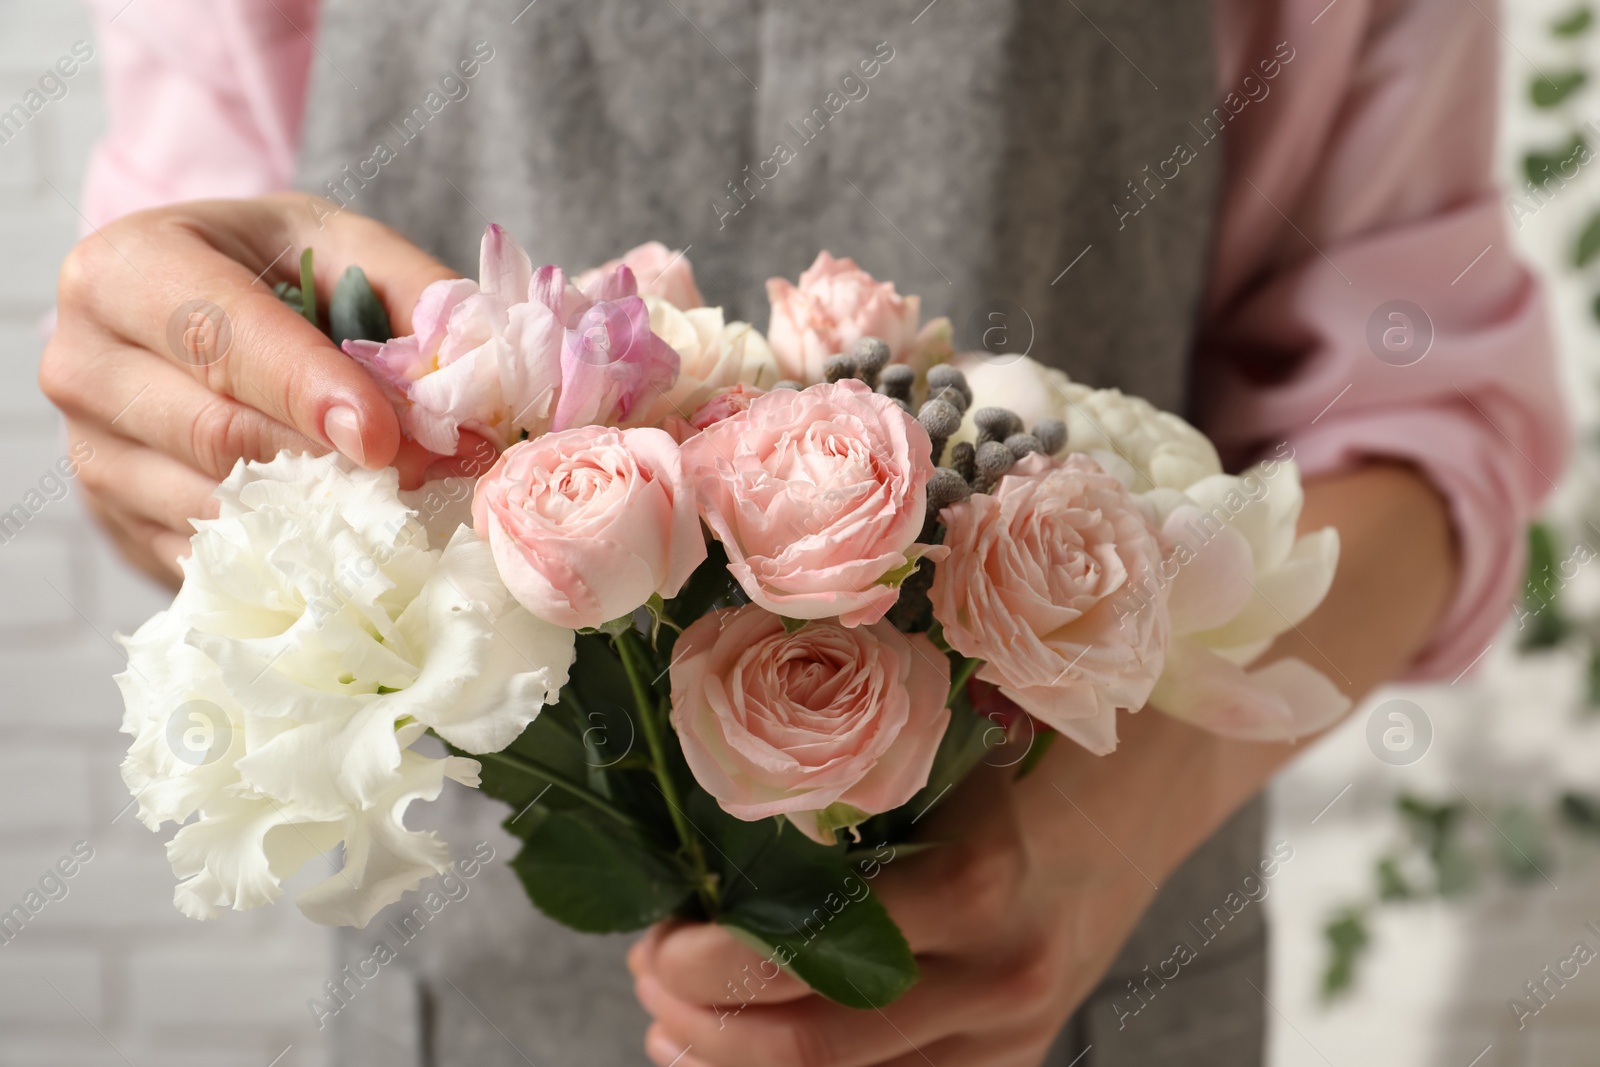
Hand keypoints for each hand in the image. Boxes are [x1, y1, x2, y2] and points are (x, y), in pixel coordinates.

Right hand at [39, 194, 465, 585]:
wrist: (197, 316)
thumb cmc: (280, 275)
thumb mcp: (347, 251)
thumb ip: (418, 299)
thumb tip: (474, 382)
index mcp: (130, 268)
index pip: (217, 336)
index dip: (304, 389)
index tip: (381, 436)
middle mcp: (85, 362)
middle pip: (215, 433)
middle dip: (330, 460)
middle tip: (428, 473)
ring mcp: (92, 455)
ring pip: (213, 507)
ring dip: (318, 516)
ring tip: (400, 504)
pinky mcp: (119, 526)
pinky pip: (210, 559)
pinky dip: (289, 558)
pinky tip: (351, 544)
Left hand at [628, 463, 1461, 1066]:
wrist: (1183, 754)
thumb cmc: (1057, 698)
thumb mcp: (963, 695)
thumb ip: (855, 730)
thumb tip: (696, 732)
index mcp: (984, 876)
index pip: (820, 951)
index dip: (718, 960)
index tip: (652, 934)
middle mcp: (1006, 970)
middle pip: (824, 1043)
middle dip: (713, 1023)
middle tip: (649, 969)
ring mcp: (1020, 1018)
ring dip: (747, 1061)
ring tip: (675, 1021)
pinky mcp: (1025, 1039)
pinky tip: (750, 1044)